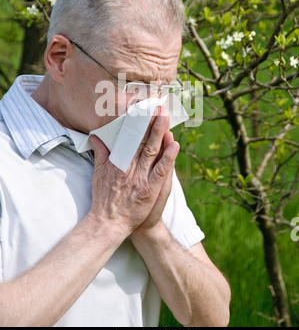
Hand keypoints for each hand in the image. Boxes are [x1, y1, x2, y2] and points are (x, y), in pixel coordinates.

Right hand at [88, 112, 179, 238]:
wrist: (108, 223)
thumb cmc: (103, 198)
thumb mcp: (98, 173)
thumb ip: (100, 153)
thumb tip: (96, 137)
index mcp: (118, 161)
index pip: (130, 137)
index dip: (139, 122)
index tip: (145, 108)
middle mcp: (129, 166)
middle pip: (142, 140)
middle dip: (151, 123)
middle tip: (159, 106)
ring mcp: (140, 177)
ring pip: (152, 151)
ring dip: (159, 133)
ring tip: (166, 117)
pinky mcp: (150, 189)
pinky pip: (161, 170)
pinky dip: (168, 157)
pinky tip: (175, 144)